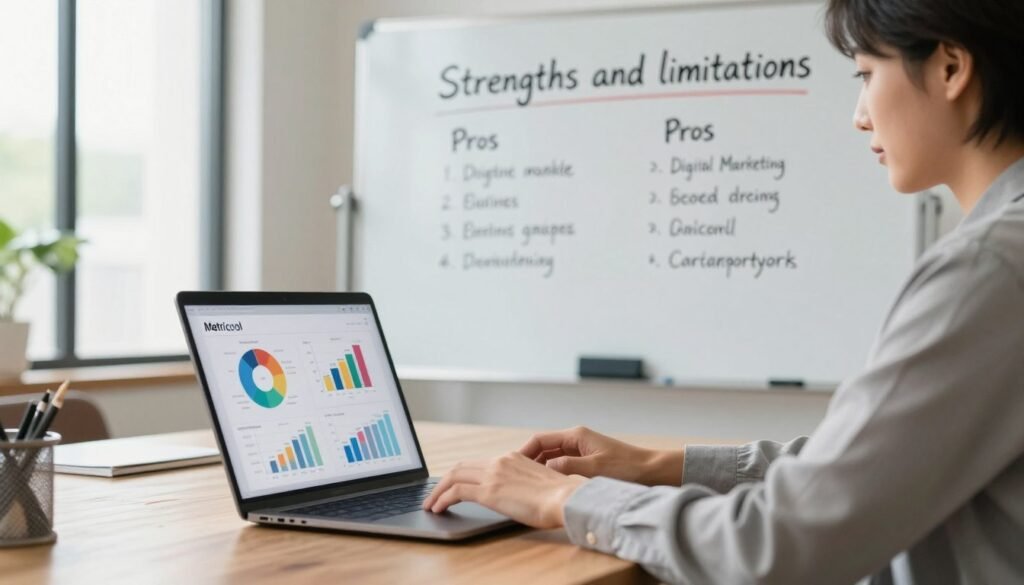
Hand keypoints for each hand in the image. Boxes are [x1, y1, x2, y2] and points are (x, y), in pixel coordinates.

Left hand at [423, 452, 586, 527]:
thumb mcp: (539, 484)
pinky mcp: (489, 491)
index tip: (453, 484)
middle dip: (444, 481)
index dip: (462, 473)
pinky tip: (438, 509)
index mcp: (512, 458)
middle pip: (461, 467)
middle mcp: (500, 461)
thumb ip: (523, 484)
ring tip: (430, 504)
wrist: (568, 498)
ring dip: (438, 491)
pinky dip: (442, 499)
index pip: (479, 463)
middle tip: (434, 494)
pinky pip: (456, 492)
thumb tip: (516, 496)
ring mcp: (493, 474)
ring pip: (453, 476)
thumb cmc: (561, 497)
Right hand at [519, 426, 683, 485]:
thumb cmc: (627, 468)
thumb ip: (568, 467)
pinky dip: (552, 474)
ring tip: (526, 484)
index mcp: (576, 436)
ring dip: (539, 469)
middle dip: (528, 461)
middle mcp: (576, 440)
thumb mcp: (594, 469)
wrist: (651, 471)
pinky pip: (561, 467)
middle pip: (543, 449)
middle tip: (514, 478)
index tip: (512, 465)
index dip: (523, 452)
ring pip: (551, 458)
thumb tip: (545, 469)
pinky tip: (547, 487)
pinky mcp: (586, 462)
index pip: (540, 439)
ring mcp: (581, 451)